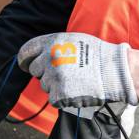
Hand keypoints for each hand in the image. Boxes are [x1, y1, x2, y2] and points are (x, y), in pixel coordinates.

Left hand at [18, 32, 137, 107]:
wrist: (113, 70)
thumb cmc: (97, 55)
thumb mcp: (73, 40)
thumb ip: (54, 46)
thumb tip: (39, 56)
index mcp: (51, 42)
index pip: (25, 52)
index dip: (25, 60)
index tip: (26, 65)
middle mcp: (49, 58)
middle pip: (34, 70)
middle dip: (45, 73)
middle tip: (63, 74)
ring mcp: (54, 77)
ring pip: (45, 85)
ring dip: (55, 85)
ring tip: (75, 80)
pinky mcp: (60, 94)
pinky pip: (54, 98)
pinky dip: (63, 98)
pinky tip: (75, 90)